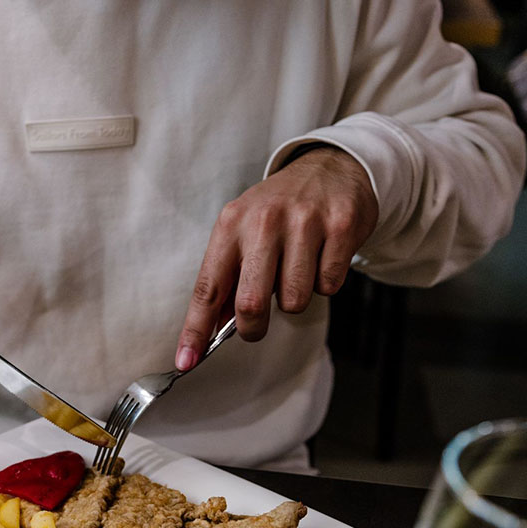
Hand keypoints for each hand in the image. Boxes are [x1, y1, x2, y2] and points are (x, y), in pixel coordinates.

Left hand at [175, 147, 377, 367]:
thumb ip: (226, 280)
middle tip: (257, 324)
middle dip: (252, 328)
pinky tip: (322, 257)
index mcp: (231, 224)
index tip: (186, 361)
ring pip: (293, 301)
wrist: (330, 166)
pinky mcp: (340, 226)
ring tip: (297, 271)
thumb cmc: (279, 211)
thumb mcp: (242, 233)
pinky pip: (328, 286)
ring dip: (294, 299)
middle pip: (250, 304)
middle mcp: (265, 220)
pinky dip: (325, 282)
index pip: (208, 288)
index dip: (195, 330)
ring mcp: (305, 222)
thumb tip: (210, 332)